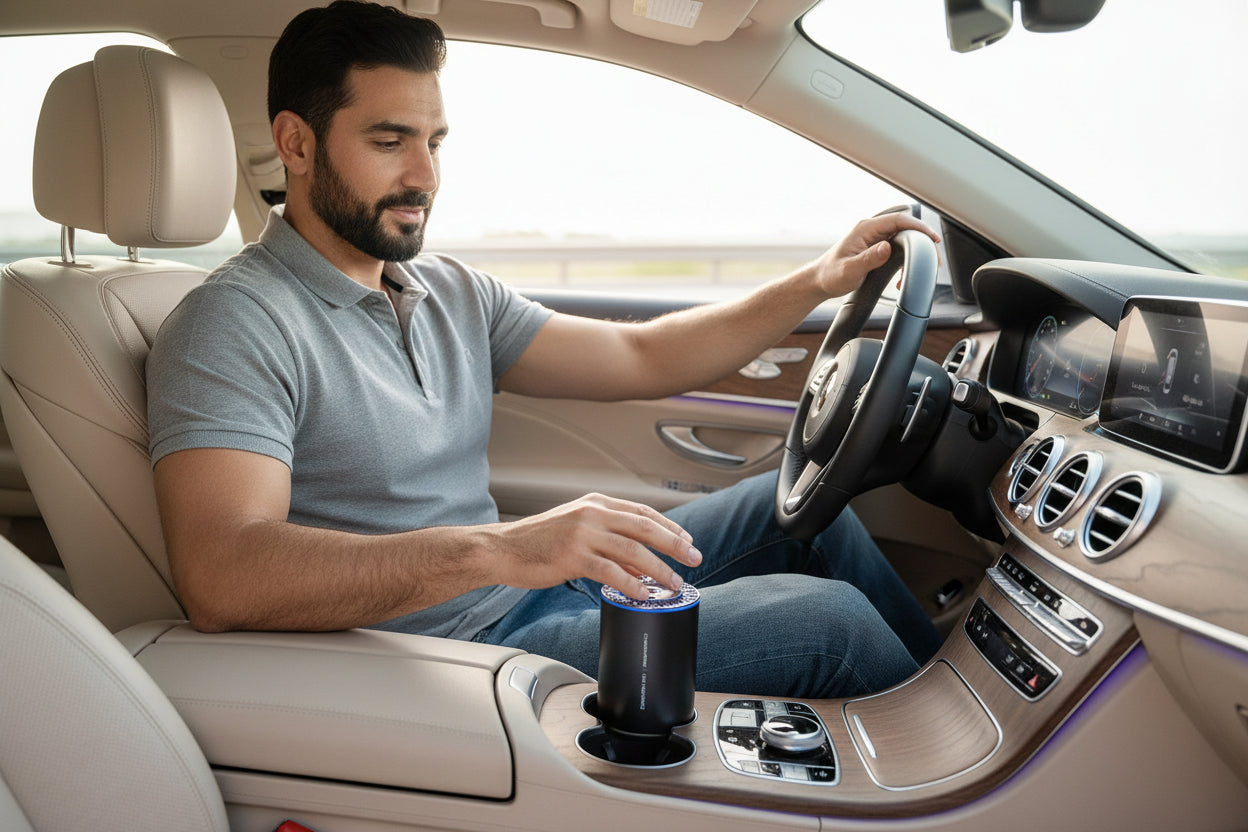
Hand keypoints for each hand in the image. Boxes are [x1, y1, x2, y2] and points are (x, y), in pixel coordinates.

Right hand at [489, 493, 701, 600]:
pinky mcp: (574, 556)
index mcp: (596, 502)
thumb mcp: (577, 529)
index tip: (687, 540)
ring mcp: (583, 534)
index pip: (643, 511)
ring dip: (659, 568)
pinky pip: (611, 572)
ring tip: (674, 582)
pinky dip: (632, 584)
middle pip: (645, 526)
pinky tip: (644, 594)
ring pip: (634, 550)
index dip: (669, 526)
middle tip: (695, 557)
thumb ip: (608, 539)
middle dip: (675, 544)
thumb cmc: (538, 542)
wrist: (502, 549)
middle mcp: (592, 513)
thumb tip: (640, 559)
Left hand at [810, 213, 940, 298]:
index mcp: (866, 229)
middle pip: (905, 228)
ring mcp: (874, 238)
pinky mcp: (876, 248)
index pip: (899, 220)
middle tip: (933, 260)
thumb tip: (887, 248)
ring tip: (916, 271)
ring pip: (903, 240)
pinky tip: (900, 277)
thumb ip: (869, 259)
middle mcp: (872, 230)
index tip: (932, 239)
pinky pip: (897, 249)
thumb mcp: (850, 270)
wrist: (820, 281)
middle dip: (921, 243)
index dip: (919, 227)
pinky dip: (904, 262)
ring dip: (913, 255)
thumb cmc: (831, 275)